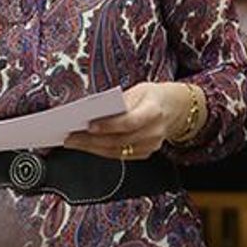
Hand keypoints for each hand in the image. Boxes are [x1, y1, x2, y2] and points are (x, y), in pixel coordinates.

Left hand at [64, 82, 188, 160]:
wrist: (176, 108)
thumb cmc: (152, 96)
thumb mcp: (138, 90)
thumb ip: (118, 103)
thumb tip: (92, 112)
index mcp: (153, 112)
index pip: (129, 122)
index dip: (108, 126)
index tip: (88, 125)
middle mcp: (154, 132)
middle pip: (119, 140)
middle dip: (91, 140)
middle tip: (70, 137)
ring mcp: (151, 146)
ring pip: (117, 151)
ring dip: (92, 148)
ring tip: (73, 142)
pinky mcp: (146, 153)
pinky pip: (120, 155)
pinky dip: (101, 151)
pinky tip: (87, 146)